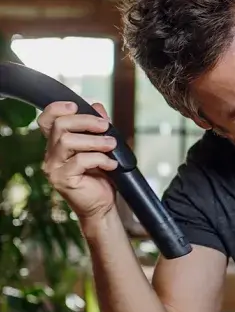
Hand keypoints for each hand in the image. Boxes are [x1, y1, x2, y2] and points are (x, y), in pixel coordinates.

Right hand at [38, 101, 118, 222]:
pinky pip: (80, 161)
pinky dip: (100, 159)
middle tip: (106, 126)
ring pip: (67, 141)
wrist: (103, 205)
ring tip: (112, 145)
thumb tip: (97, 106)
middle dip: (85, 121)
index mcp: (57, 144)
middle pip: (59, 126)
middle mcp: (51, 154)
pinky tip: (111, 164)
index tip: (76, 106)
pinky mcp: (62, 179)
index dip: (57, 109)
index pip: (46, 120)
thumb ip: (98, 127)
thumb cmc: (101, 177)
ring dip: (95, 141)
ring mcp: (53, 168)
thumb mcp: (102, 147)